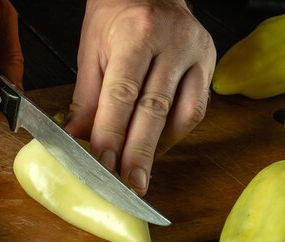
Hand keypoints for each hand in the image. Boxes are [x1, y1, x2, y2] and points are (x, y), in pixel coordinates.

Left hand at [64, 0, 215, 194]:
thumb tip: (74, 138)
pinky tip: (157, 149)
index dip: (112, 132)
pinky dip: (174, 134)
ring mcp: (197, 53)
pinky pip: (195, 109)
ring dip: (159, 148)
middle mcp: (174, 42)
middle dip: (139, 151)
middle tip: (129, 183)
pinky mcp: (210, 64)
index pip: (123, 92)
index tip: (103, 163)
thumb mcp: (91, 50)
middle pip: (155, 108)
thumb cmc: (116, 16)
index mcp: (137, 34)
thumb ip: (86, 97)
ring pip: (183, 113)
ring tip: (140, 172)